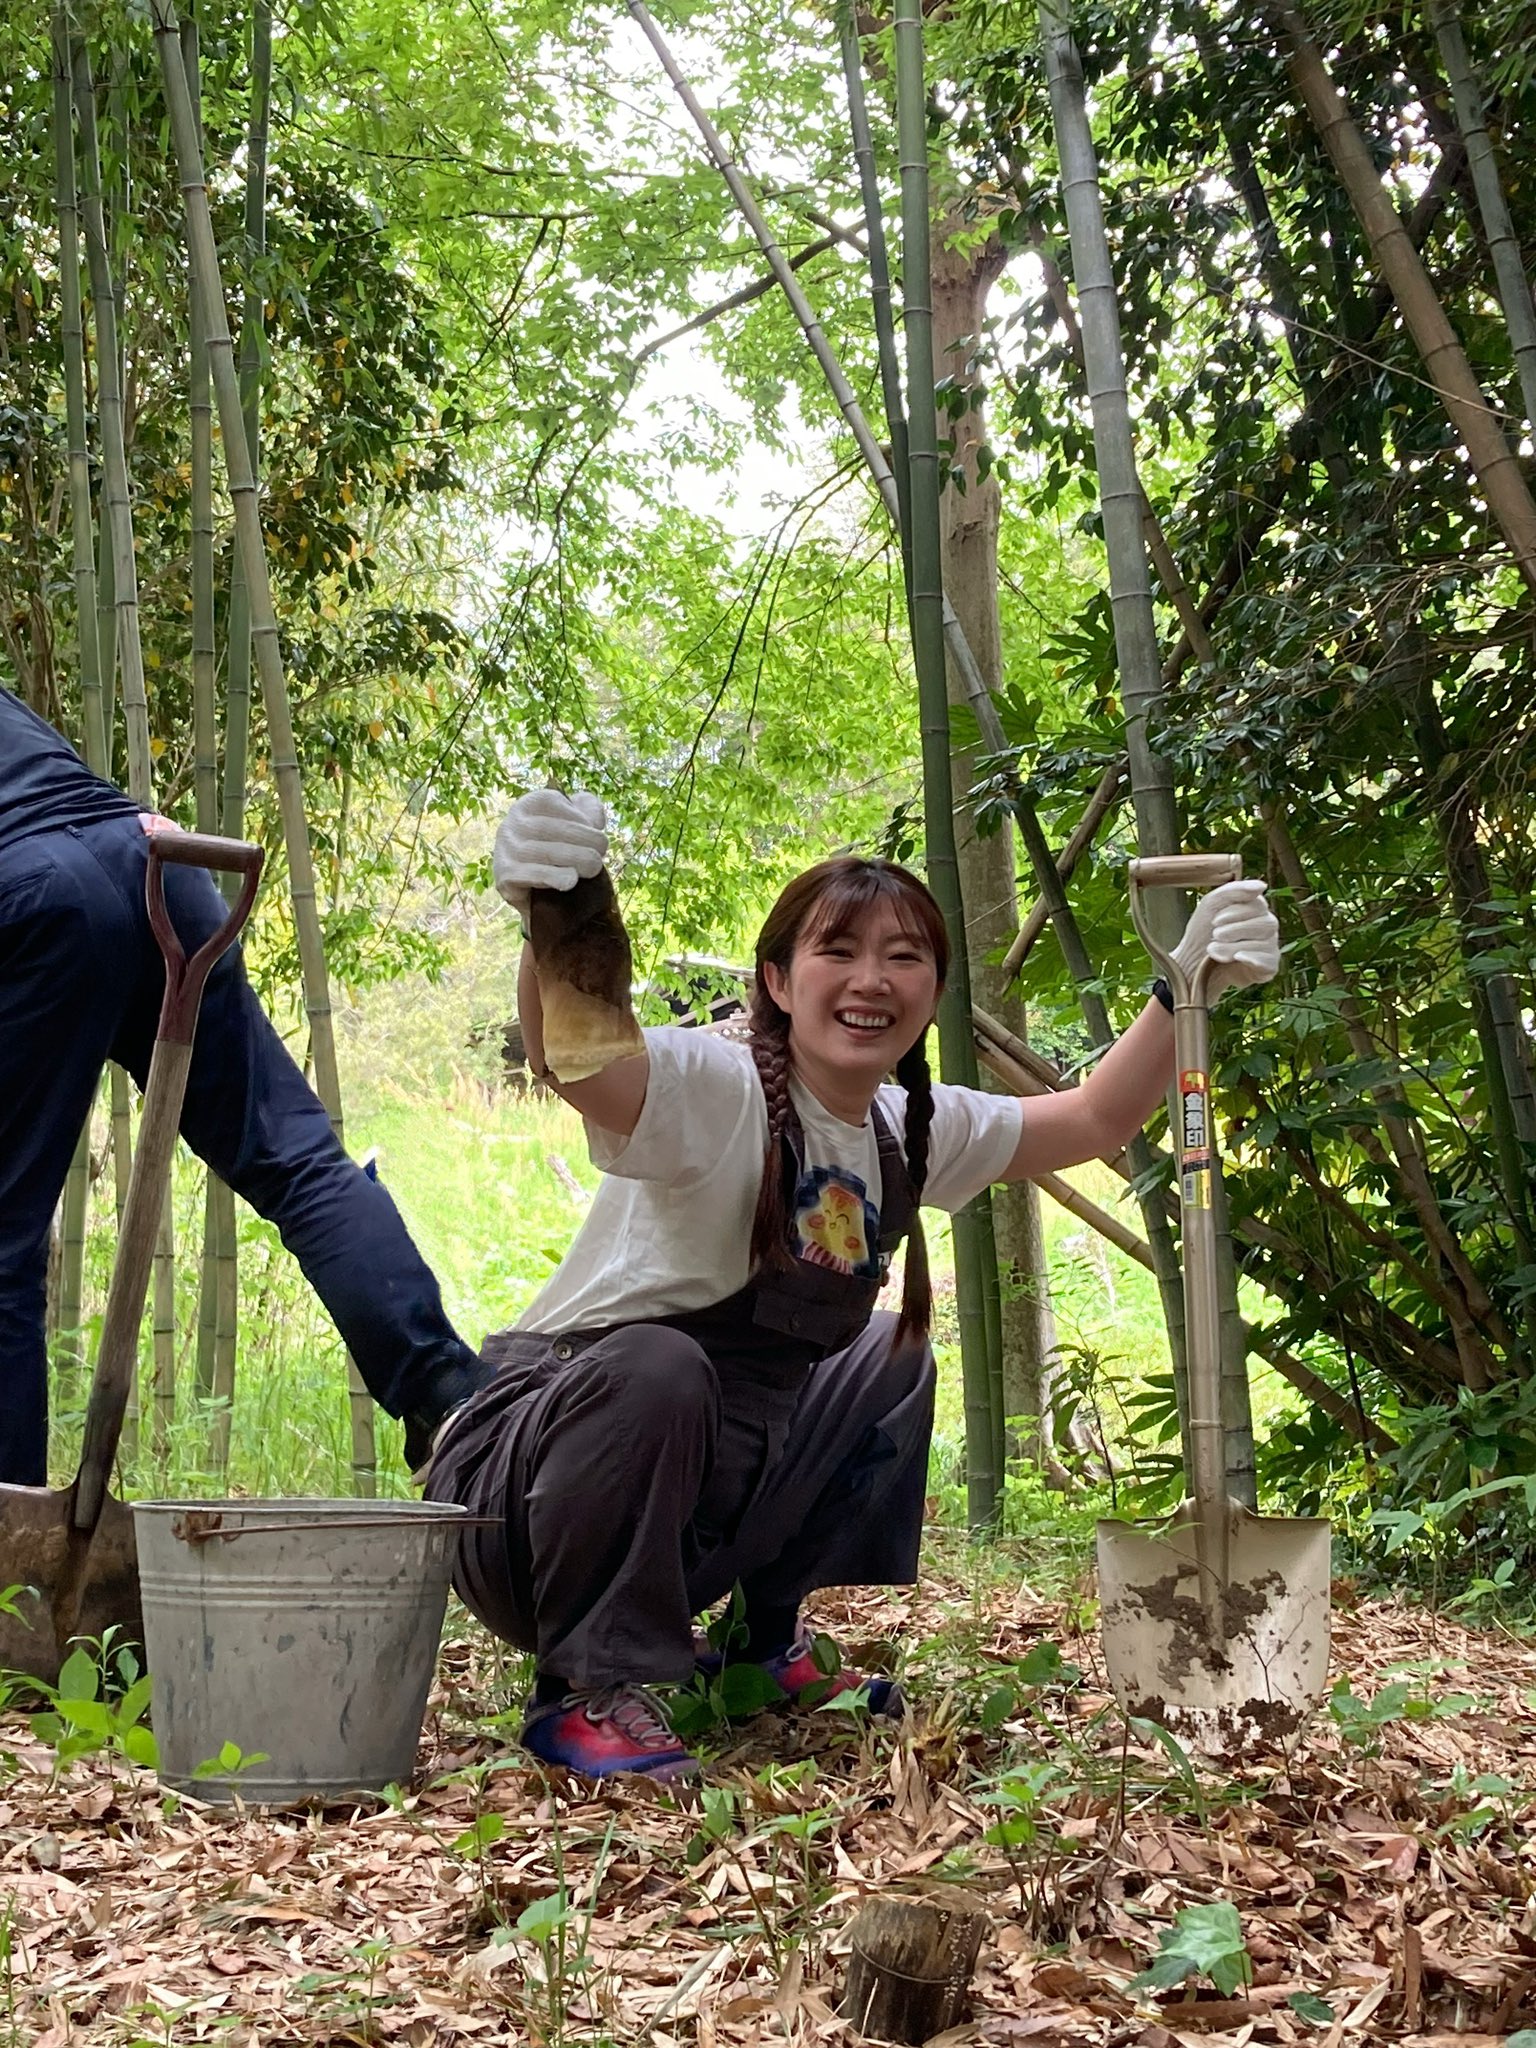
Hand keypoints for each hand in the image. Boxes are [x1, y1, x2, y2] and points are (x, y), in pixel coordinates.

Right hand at [493, 790, 607, 915]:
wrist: (538, 891)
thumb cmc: (560, 850)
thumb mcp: (575, 822)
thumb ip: (588, 809)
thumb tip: (596, 819)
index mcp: (527, 805)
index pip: (552, 803)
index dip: (579, 817)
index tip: (598, 833)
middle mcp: (510, 824)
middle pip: (548, 828)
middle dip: (582, 840)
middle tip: (601, 854)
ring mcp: (504, 850)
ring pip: (542, 851)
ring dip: (574, 859)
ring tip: (593, 868)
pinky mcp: (504, 875)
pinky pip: (530, 874)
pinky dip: (553, 877)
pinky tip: (571, 881)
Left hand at [1170, 878, 1280, 998]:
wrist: (1193, 963)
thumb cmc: (1203, 932)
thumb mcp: (1211, 904)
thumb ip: (1233, 890)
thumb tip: (1261, 886)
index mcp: (1256, 909)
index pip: (1258, 904)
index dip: (1235, 912)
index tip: (1214, 921)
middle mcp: (1267, 927)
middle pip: (1266, 923)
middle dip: (1236, 930)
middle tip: (1215, 935)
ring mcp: (1270, 947)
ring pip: (1265, 943)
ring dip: (1234, 946)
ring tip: (1213, 950)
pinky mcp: (1268, 967)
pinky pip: (1269, 961)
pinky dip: (1251, 958)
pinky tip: (1237, 958)